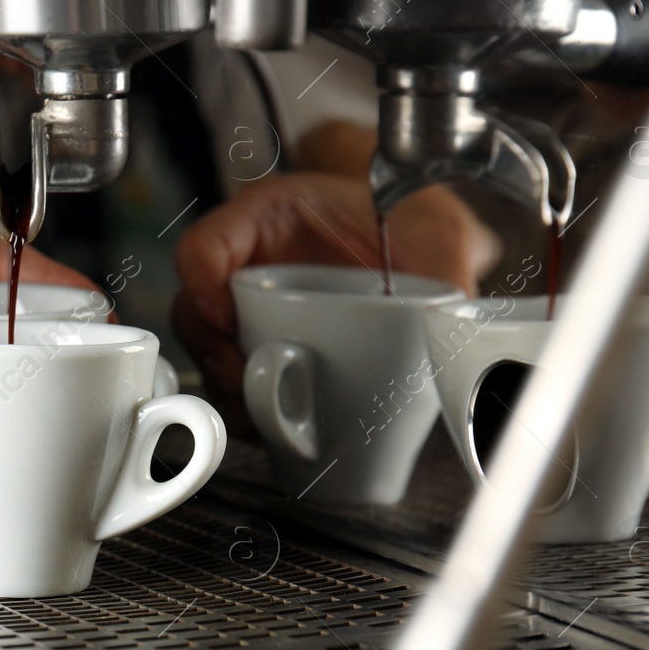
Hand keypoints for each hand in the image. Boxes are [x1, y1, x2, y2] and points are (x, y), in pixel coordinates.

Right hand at [172, 123, 499, 429]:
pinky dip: (249, 413)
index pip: (207, 244)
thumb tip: (453, 320)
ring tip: (264, 418)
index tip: (224, 316)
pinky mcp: (267, 354)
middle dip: (215, 355)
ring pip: (210, 356)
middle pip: (195, 311)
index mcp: (271, 218)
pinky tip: (275, 431)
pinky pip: (239, 386)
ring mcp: (253, 313)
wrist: (416, 241)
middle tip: (247, 382)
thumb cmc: (409, 223)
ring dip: (230, 393)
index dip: (202, 281)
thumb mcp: (430, 231)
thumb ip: (446, 267)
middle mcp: (250, 265)